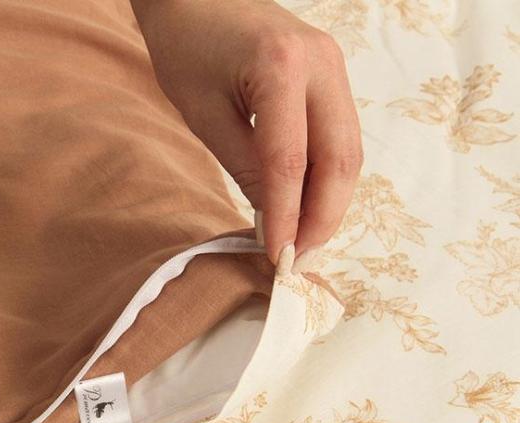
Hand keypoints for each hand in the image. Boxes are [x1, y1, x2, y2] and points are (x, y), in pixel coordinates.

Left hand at [130, 0, 363, 270]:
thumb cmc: (186, 48)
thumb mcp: (203, 114)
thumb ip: (244, 167)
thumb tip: (273, 222)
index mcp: (281, 68)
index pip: (291, 162)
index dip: (288, 217)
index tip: (278, 258)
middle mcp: (321, 64)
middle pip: (341, 160)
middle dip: (324, 218)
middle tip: (300, 260)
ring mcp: (334, 66)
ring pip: (349, 151)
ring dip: (331, 202)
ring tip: (304, 243)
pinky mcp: (332, 74)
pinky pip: (340, 136)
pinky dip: (327, 177)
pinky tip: (307, 208)